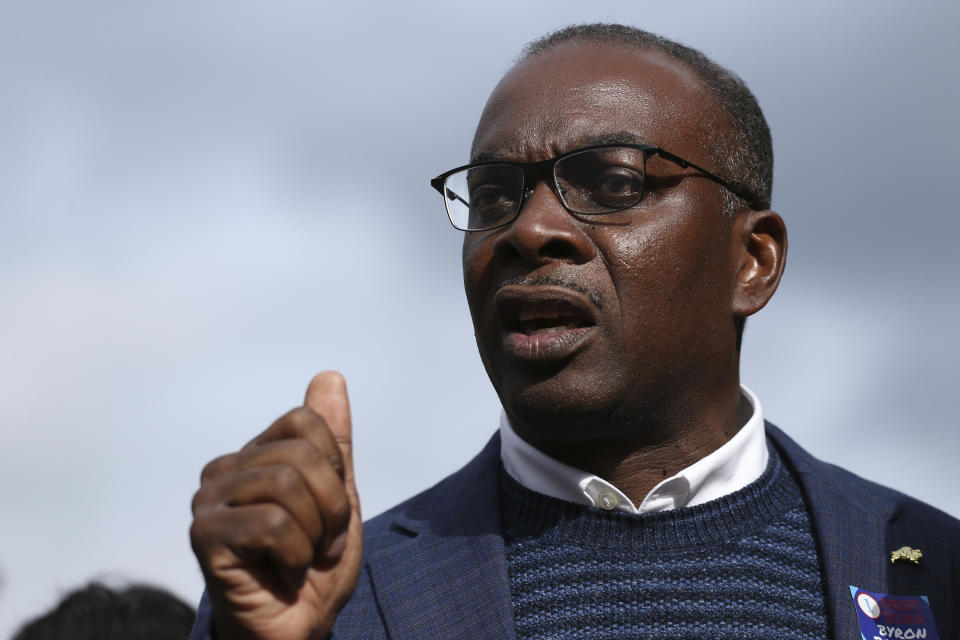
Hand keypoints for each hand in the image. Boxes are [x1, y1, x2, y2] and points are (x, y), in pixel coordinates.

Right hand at [190, 371, 362, 638]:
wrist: (298, 629)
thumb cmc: (313, 566)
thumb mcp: (338, 497)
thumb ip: (333, 442)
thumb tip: (329, 376)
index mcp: (254, 455)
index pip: (307, 422)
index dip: (334, 470)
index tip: (330, 511)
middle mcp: (224, 471)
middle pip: (300, 454)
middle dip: (330, 506)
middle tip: (321, 543)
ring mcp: (208, 501)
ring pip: (286, 485)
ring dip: (314, 533)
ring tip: (301, 557)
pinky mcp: (204, 536)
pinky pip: (271, 523)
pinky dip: (295, 554)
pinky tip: (282, 571)